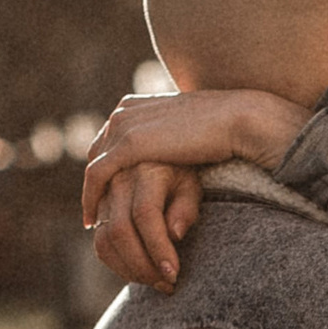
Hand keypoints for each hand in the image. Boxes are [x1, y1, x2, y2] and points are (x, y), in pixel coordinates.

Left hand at [80, 85, 305, 233]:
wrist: (237, 120)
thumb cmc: (222, 130)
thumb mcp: (185, 134)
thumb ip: (167, 141)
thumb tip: (167, 156)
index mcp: (135, 105)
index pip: (108, 141)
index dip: (106, 170)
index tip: (107, 195)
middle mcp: (123, 112)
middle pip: (97, 153)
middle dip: (95, 185)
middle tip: (97, 214)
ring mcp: (123, 125)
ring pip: (94, 168)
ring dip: (93, 198)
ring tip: (96, 223)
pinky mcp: (128, 143)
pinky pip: (97, 176)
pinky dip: (91, 199)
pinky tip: (94, 220)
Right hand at [88, 160, 200, 287]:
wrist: (156, 152)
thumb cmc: (181, 175)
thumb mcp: (191, 186)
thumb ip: (186, 208)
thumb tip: (174, 235)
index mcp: (146, 171)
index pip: (146, 214)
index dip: (158, 248)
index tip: (173, 273)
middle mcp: (119, 180)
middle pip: (120, 230)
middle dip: (143, 266)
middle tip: (167, 284)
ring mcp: (103, 196)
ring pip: (105, 240)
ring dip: (129, 269)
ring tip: (156, 282)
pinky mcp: (97, 210)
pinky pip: (100, 243)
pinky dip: (118, 265)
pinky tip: (139, 273)